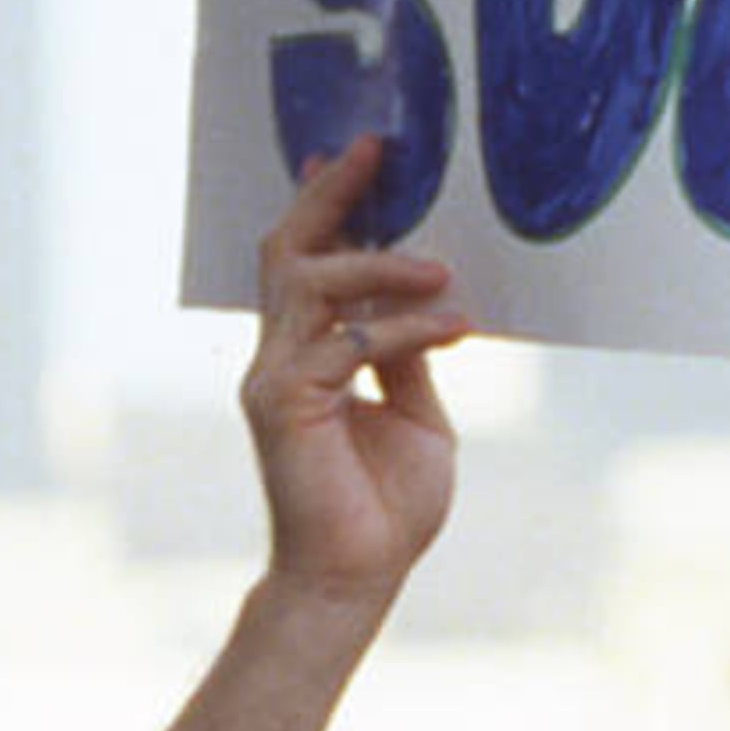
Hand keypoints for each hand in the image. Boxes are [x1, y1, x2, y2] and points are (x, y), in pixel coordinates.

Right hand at [241, 145, 468, 606]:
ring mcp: (276, 378)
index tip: (361, 158)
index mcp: (307, 355)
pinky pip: (347, 343)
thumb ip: (407, 359)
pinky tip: (452, 327)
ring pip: (311, 284)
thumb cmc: (384, 507)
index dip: (327, 205)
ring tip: (441, 269)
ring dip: (380, 264)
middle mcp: (280, 357)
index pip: (305, 262)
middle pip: (290, 252)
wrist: (355, 579)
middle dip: (331, 196)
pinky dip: (404, 328)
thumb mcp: (417, 416)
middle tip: (376, 152)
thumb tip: (427, 305)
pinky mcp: (285, 405)